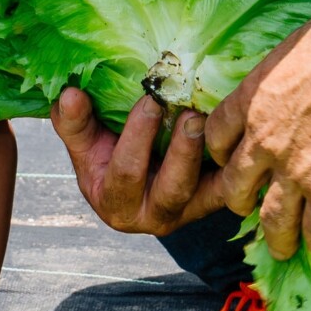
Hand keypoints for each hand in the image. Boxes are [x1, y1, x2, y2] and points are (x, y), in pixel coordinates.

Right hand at [52, 88, 225, 236]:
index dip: (138, 138)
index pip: (126, 174)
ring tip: (214, 121)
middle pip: (171, 190)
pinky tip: (241, 139)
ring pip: (204, 193)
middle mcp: (151, 216)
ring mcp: (185, 213)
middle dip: (182, 153)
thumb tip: (69, 94)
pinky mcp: (211, 203)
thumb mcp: (84, 143)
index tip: (150, 101)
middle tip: (191, 116)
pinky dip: (235, 168)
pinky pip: (226, 189)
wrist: (136, 180)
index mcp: (114, 202)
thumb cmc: (105, 156)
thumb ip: (74, 122)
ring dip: (212, 157)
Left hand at [206, 4, 310, 261]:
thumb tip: (300, 69)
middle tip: (251, 207)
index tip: (231, 159)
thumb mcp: (293, 46)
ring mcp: (294, 171)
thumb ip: (285, 71)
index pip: (216, 136)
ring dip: (276, 238)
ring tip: (282, 248)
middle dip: (241, 202)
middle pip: (236, 186)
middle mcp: (263, 142)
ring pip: (272, 220)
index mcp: (251, 101)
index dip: (221, 154)